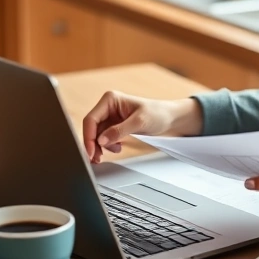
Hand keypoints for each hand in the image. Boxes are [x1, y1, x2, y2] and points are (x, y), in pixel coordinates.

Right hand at [81, 91, 202, 163]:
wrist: (169, 118)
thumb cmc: (157, 113)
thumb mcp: (139, 122)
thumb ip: (119, 131)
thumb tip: (100, 140)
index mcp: (110, 99)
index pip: (91, 119)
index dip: (88, 137)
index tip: (91, 152)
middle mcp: (107, 106)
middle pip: (91, 128)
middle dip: (94, 144)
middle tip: (97, 159)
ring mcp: (110, 116)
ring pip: (97, 135)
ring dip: (102, 146)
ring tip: (115, 150)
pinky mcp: (114, 124)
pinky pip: (104, 137)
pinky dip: (108, 145)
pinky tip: (118, 147)